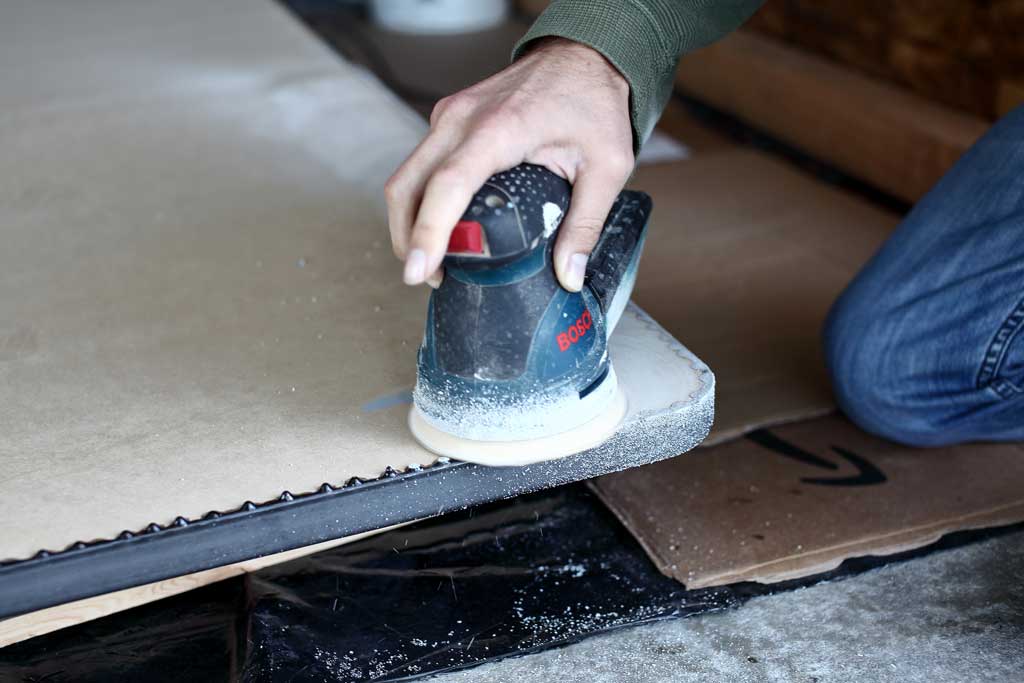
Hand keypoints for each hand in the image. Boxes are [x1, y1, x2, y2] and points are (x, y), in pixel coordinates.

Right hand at [385, 37, 633, 290]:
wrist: (584, 55)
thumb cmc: (594, 103)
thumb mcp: (606, 166)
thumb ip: (586, 222)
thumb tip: (568, 275)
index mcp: (499, 129)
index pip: (447, 186)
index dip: (427, 232)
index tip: (420, 270)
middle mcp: (462, 119)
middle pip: (407, 184)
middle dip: (406, 237)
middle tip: (425, 277)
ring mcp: (450, 116)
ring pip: (406, 175)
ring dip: (409, 220)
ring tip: (433, 261)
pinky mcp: (448, 119)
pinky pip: (420, 163)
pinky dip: (420, 198)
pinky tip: (441, 226)